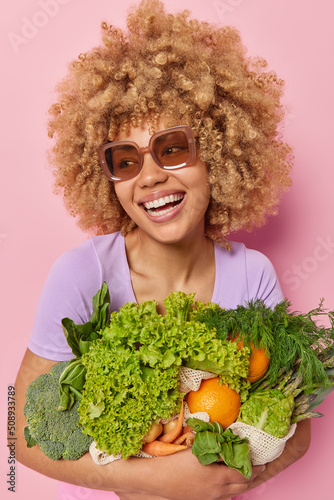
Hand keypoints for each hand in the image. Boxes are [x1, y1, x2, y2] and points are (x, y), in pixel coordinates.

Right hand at [112, 448, 265, 499]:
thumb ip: (214, 446)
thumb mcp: (197, 450)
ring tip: (248, 474)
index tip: (262, 460)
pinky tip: (227, 482)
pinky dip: (230, 489)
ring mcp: (210, 497)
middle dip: (253, 476)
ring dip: (242, 483)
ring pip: (234, 493)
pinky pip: (223, 496)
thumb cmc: (175, 463)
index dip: (255, 467)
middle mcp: (217, 490)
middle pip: (242, 485)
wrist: (158, 482)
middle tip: (261, 467)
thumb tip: (228, 439)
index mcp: (218, 477)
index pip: (244, 473)